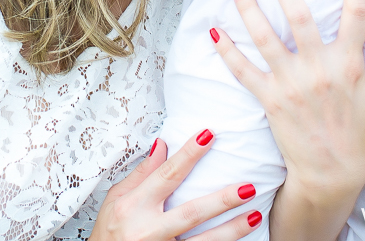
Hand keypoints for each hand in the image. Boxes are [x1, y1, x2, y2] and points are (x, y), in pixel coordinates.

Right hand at [90, 131, 262, 240]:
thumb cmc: (109, 232)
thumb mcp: (116, 199)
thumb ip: (141, 174)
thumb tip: (162, 145)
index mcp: (134, 206)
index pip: (167, 175)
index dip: (189, 154)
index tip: (209, 135)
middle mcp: (148, 230)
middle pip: (191, 213)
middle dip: (221, 200)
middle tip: (248, 187)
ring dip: (232, 230)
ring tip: (256, 215)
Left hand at [210, 0, 364, 237]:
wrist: (330, 174)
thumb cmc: (360, 139)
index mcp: (349, 65)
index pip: (356, 14)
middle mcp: (319, 69)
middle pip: (299, 17)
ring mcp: (291, 83)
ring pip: (265, 38)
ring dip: (249, 11)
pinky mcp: (270, 99)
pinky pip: (243, 70)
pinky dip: (226, 50)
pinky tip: (214, 29)